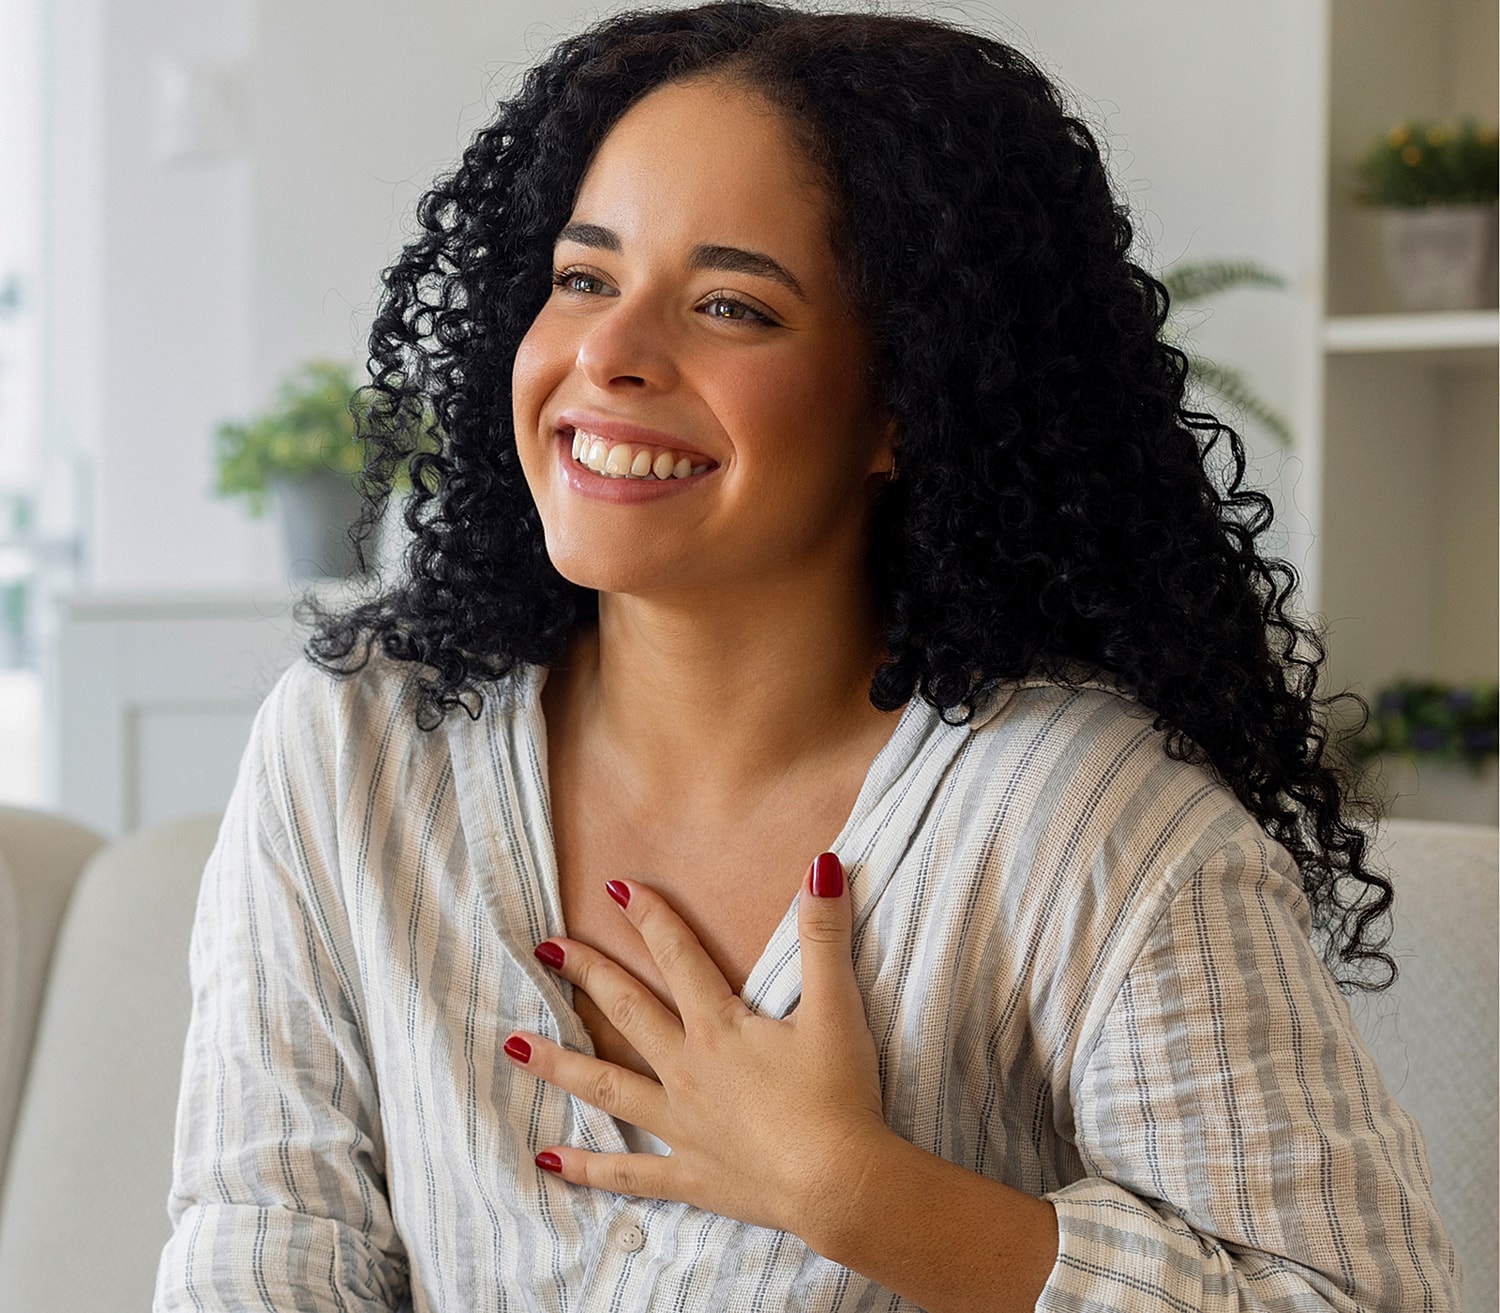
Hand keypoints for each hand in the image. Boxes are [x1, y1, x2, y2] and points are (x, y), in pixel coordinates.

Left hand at [502, 852, 891, 1246]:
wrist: (840, 1186)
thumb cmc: (838, 1097)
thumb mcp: (836, 1008)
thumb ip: (824, 936)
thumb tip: (824, 866)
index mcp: (719, 1028)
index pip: (677, 956)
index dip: (650, 917)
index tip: (615, 887)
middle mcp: (687, 1070)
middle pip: (627, 1012)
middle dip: (587, 974)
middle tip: (546, 948)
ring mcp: (680, 1125)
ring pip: (606, 1087)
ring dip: (557, 1064)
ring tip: (511, 1046)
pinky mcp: (688, 1175)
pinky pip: (627, 1172)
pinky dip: (586, 1168)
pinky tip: (548, 1160)